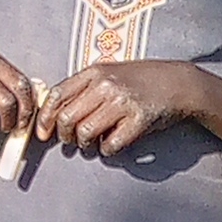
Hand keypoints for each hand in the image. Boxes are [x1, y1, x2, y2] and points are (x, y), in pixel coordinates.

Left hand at [34, 60, 204, 159]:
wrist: (178, 83)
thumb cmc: (141, 81)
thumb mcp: (109, 74)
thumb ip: (85, 88)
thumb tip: (56, 113)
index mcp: (94, 72)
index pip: (58, 95)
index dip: (45, 118)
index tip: (44, 133)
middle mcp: (106, 85)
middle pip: (68, 118)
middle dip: (65, 135)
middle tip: (72, 141)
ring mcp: (122, 102)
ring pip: (85, 133)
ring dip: (85, 144)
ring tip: (92, 143)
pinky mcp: (138, 120)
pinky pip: (110, 144)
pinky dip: (107, 150)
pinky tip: (111, 145)